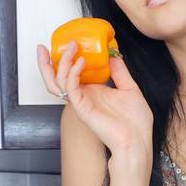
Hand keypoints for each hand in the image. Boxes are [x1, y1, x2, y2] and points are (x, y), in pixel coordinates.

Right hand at [36, 44, 151, 157]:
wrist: (137, 142)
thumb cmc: (135, 123)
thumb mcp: (130, 89)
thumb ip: (120, 73)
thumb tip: (114, 56)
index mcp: (92, 92)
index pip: (70, 74)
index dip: (63, 60)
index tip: (66, 43)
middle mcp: (83, 97)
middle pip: (56, 78)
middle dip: (47, 62)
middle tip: (48, 45)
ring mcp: (81, 103)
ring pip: (59, 82)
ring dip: (62, 62)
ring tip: (71, 48)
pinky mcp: (82, 109)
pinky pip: (71, 89)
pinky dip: (73, 74)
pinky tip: (80, 63)